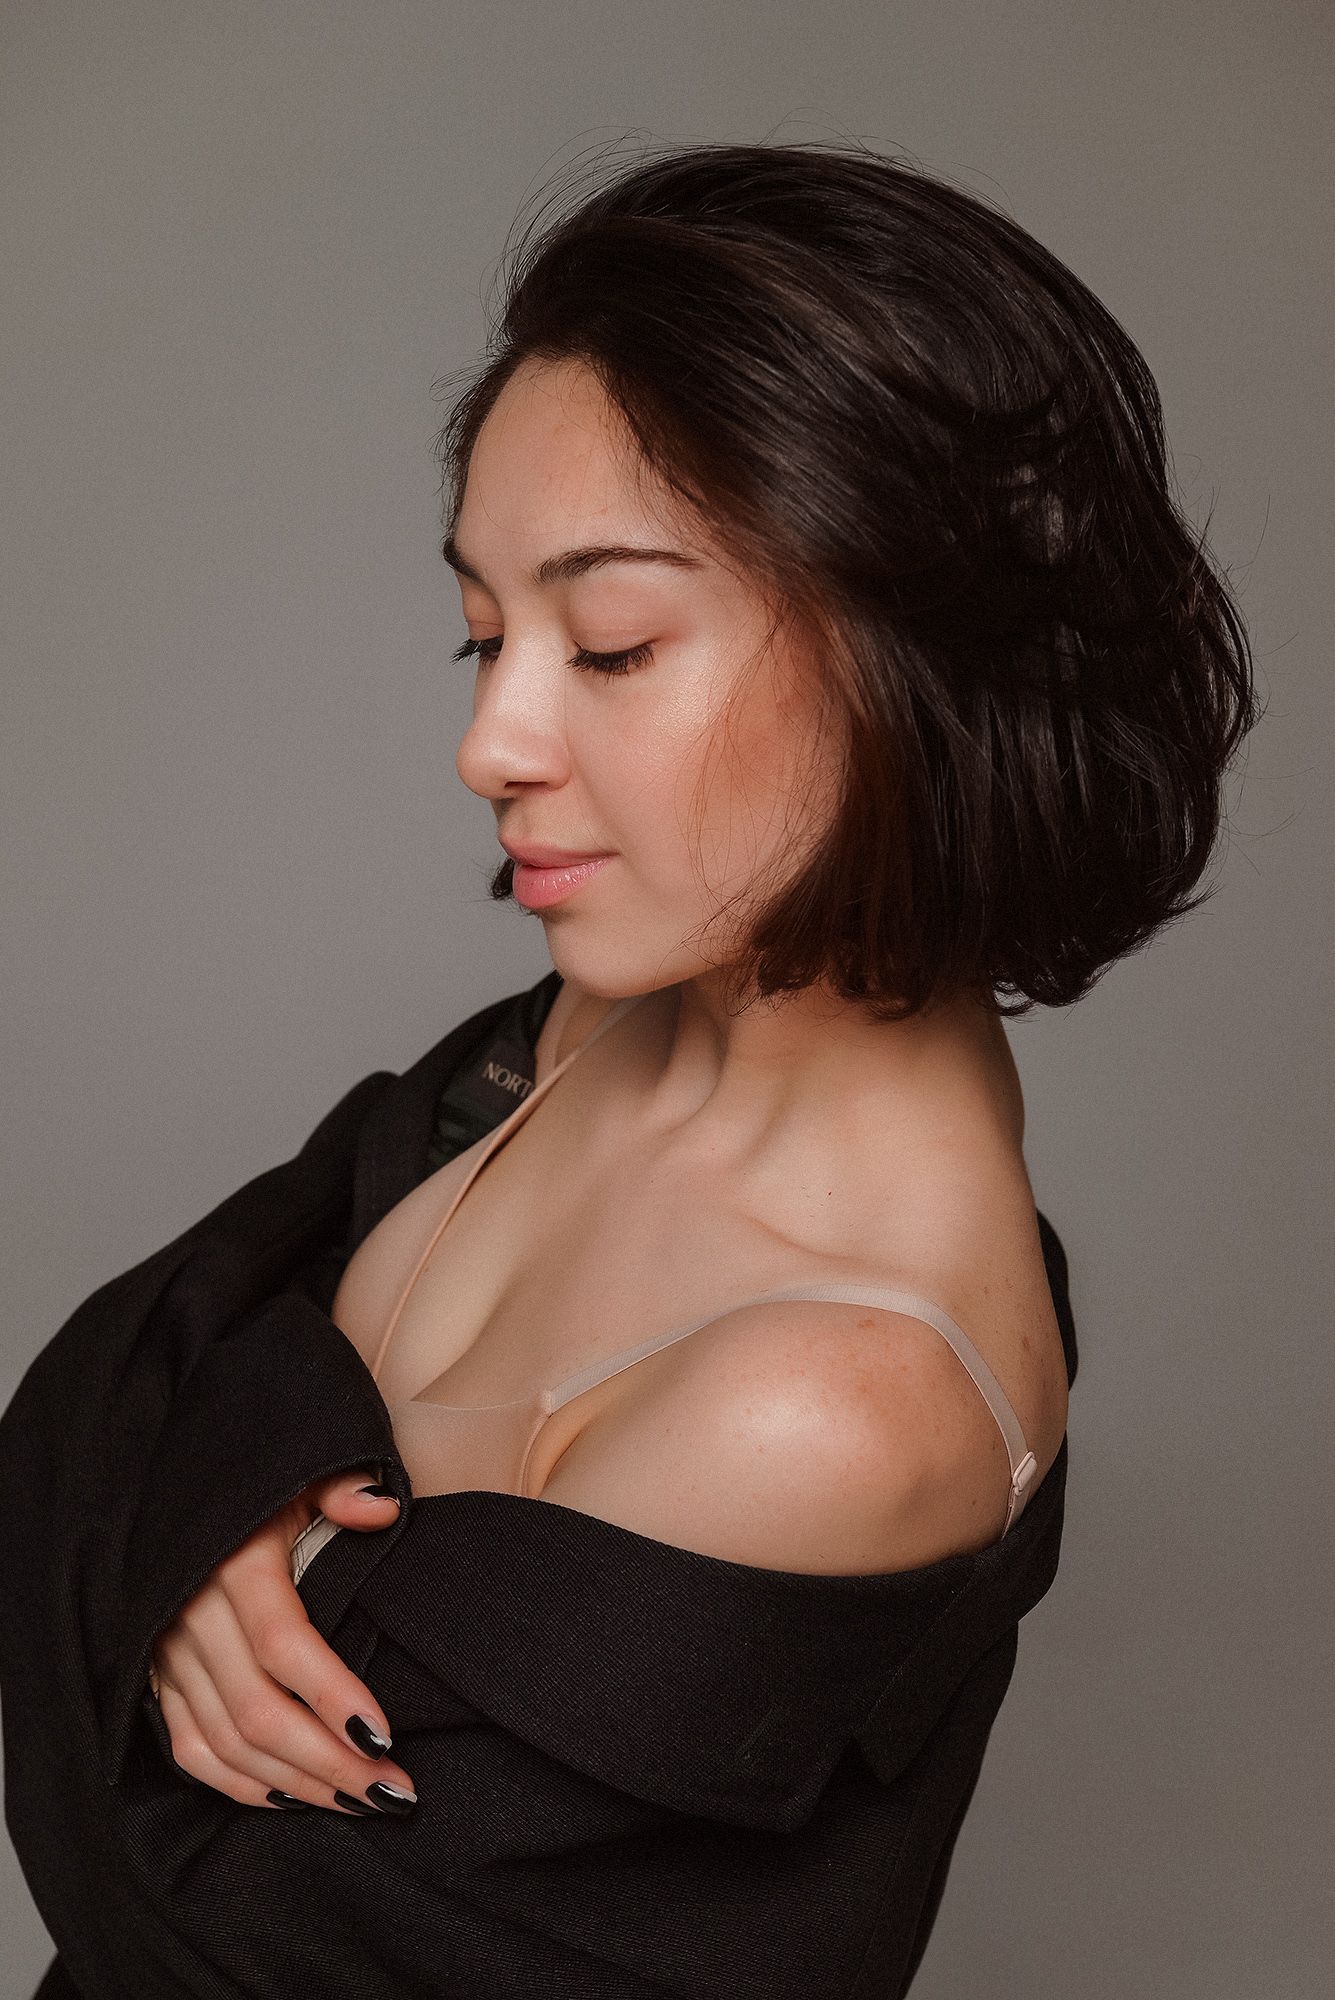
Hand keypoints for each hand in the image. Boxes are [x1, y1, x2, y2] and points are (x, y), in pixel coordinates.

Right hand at [149, 1470, 417, 1817]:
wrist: (189, 1493)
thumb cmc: (263, 1489)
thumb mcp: (304, 1473)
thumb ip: (342, 1488)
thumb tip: (380, 1510)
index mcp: (234, 1564)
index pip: (282, 1644)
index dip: (331, 1695)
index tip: (384, 1735)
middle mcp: (193, 1615)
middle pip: (259, 1710)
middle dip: (330, 1761)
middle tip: (392, 1791)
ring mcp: (169, 1654)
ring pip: (228, 1741)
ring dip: (297, 1782)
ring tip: (362, 1800)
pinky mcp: (157, 1679)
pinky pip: (192, 1749)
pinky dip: (241, 1784)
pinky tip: (295, 1798)